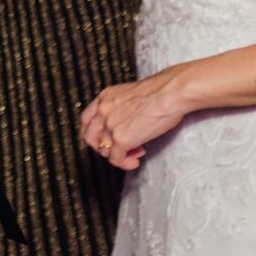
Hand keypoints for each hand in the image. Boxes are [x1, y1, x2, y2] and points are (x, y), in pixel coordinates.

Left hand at [79, 67, 200, 171]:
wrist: (169, 94)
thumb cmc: (160, 92)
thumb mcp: (130, 95)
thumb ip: (120, 108)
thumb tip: (125, 123)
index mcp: (105, 97)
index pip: (86, 120)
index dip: (91, 133)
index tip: (100, 141)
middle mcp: (103, 110)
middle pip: (90, 137)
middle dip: (103, 147)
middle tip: (119, 150)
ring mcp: (110, 126)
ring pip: (103, 150)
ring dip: (118, 155)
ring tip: (135, 152)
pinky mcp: (121, 139)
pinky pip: (116, 159)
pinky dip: (125, 164)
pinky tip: (135, 161)